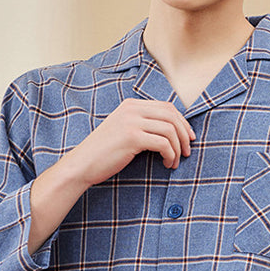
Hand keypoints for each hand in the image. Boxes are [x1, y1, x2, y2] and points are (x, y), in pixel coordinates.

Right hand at [28, 98, 194, 253]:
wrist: (81, 165)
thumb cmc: (102, 154)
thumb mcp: (123, 131)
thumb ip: (142, 125)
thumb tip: (171, 130)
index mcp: (130, 105)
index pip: (167, 107)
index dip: (182, 122)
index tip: (188, 138)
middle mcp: (132, 109)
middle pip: (172, 116)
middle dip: (184, 134)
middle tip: (188, 151)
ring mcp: (131, 122)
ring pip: (170, 130)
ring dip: (178, 148)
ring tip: (176, 161)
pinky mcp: (132, 137)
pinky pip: (163, 144)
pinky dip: (170, 155)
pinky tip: (167, 164)